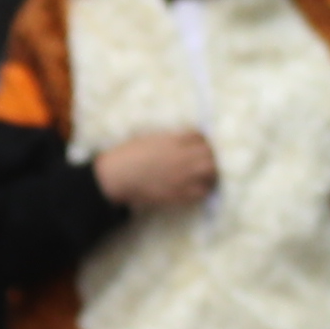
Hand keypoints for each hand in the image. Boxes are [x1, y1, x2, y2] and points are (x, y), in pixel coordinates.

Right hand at [95, 127, 221, 211]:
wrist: (119, 177)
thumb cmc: (129, 154)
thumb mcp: (149, 137)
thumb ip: (170, 138)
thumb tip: (185, 137)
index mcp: (173, 140)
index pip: (199, 135)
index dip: (202, 139)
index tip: (201, 142)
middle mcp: (182, 156)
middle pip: (209, 152)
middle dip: (210, 154)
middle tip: (206, 158)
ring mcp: (183, 176)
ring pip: (211, 171)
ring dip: (210, 171)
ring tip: (205, 173)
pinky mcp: (180, 193)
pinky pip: (202, 191)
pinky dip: (203, 188)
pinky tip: (197, 187)